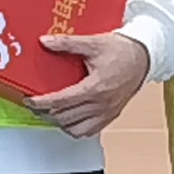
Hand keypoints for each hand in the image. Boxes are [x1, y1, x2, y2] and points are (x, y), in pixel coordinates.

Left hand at [32, 29, 151, 141]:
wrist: (144, 58)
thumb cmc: (122, 50)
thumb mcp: (93, 43)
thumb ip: (67, 43)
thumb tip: (44, 41)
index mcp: (95, 88)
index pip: (61, 101)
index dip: (41, 103)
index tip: (29, 100)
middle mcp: (101, 104)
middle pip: (65, 118)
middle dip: (45, 113)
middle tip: (34, 105)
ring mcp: (107, 113)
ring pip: (76, 130)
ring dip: (60, 123)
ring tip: (49, 112)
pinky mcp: (111, 116)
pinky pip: (90, 131)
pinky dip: (76, 128)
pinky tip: (69, 118)